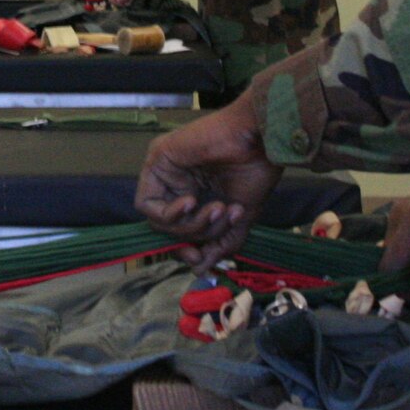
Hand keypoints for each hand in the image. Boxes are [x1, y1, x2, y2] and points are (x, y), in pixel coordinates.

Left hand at [135, 91, 281, 268]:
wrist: (262, 140)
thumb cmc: (257, 168)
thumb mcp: (239, 218)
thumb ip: (220, 243)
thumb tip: (199, 269)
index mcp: (197, 191)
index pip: (179, 231)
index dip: (188, 248)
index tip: (201, 259)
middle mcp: (177, 182)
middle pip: (169, 229)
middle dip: (195, 235)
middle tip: (220, 225)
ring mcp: (166, 171)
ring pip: (159, 221)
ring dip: (190, 224)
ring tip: (217, 208)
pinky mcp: (157, 159)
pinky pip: (147, 204)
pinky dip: (170, 213)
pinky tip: (192, 201)